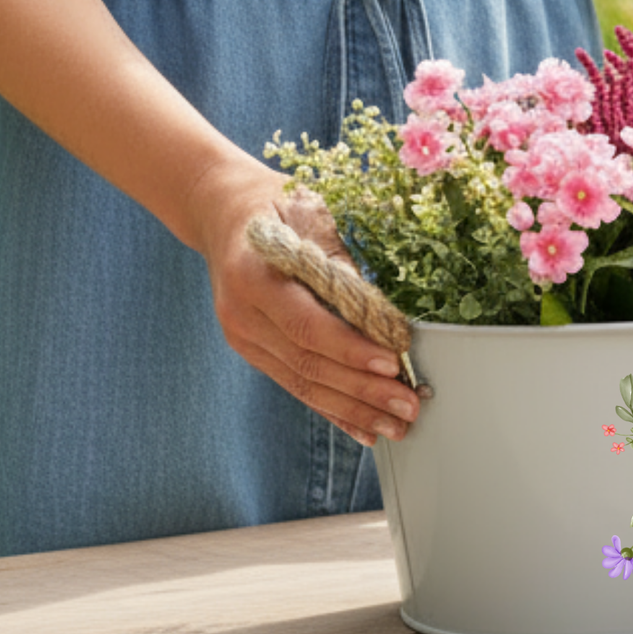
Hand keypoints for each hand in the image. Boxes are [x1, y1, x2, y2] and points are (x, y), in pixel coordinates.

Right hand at [189, 158, 420, 446]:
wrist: (223, 211)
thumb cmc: (277, 205)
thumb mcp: (309, 214)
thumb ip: (339, 262)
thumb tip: (380, 310)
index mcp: (253, 276)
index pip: (308, 325)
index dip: (352, 349)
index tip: (395, 363)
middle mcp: (243, 315)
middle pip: (309, 364)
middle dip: (364, 391)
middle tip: (409, 406)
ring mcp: (244, 338)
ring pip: (304, 384)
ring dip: (354, 409)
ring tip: (397, 425)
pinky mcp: (254, 351)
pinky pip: (296, 385)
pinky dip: (332, 409)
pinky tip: (363, 428)